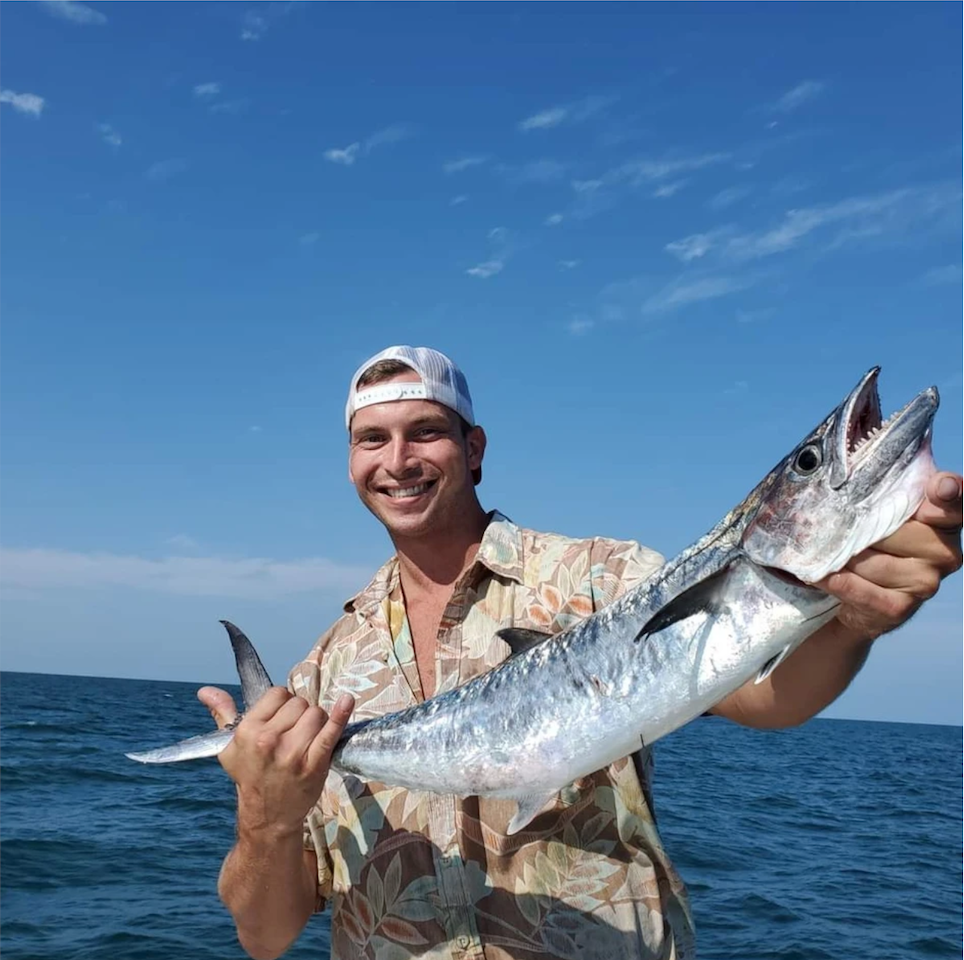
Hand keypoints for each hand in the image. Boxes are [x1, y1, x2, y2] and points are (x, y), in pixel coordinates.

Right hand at [197, 685, 353, 836]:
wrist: (267, 816)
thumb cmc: (249, 776)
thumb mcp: (229, 747)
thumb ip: (223, 714)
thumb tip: (205, 690)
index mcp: (248, 731)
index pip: (278, 694)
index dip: (282, 705)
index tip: (280, 720)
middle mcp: (269, 740)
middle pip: (300, 703)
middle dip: (299, 714)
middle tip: (292, 735)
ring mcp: (292, 752)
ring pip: (316, 713)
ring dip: (316, 723)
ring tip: (305, 741)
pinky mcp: (314, 763)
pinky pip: (330, 732)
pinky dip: (341, 716)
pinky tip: (347, 701)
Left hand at [817, 471, 962, 639]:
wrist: (851, 593)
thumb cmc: (866, 535)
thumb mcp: (875, 504)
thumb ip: (882, 477)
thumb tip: (867, 428)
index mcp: (941, 518)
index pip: (951, 501)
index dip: (947, 493)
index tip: (940, 486)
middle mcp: (944, 551)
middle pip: (897, 531)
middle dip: (861, 529)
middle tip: (839, 527)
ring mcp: (926, 582)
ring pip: (874, 563)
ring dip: (843, 556)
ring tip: (827, 551)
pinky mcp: (900, 609)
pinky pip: (864, 592)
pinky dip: (839, 582)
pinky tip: (822, 574)